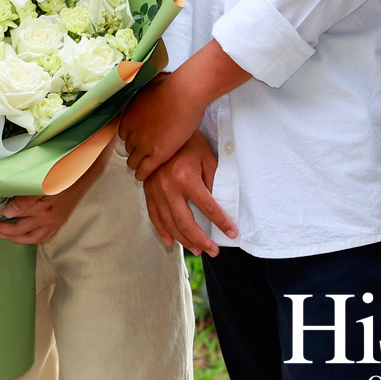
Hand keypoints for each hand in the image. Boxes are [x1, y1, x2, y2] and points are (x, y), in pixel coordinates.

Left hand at [0, 136, 111, 244]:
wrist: (83, 175)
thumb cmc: (62, 174)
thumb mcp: (42, 183)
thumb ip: (24, 198)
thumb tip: (8, 211)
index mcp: (43, 207)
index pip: (16, 214)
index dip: (0, 215)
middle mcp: (48, 218)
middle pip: (20, 229)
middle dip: (1, 229)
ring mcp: (54, 222)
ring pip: (31, 238)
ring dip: (15, 238)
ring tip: (0, 234)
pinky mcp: (59, 223)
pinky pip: (44, 237)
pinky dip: (31, 239)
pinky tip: (23, 237)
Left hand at [121, 72, 205, 179]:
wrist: (183, 94)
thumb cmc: (169, 85)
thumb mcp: (145, 84)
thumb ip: (137, 88)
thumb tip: (132, 75)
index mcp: (127, 116)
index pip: (123, 133)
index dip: (132, 137)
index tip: (138, 138)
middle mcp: (131, 132)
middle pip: (128, 147)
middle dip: (135, 149)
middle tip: (143, 152)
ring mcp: (143, 145)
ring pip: (133, 161)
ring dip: (137, 163)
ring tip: (142, 166)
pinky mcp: (157, 155)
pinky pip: (145, 170)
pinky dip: (143, 174)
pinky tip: (143, 176)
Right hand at [142, 131, 235, 255]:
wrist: (162, 128)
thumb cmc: (189, 142)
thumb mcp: (206, 158)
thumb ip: (212, 182)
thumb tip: (217, 205)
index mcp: (185, 178)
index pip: (208, 208)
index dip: (222, 223)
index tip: (232, 233)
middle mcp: (168, 187)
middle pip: (186, 223)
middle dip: (201, 241)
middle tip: (213, 251)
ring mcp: (155, 190)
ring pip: (169, 223)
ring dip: (184, 240)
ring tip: (197, 250)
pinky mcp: (147, 190)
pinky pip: (154, 215)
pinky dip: (162, 230)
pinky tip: (171, 241)